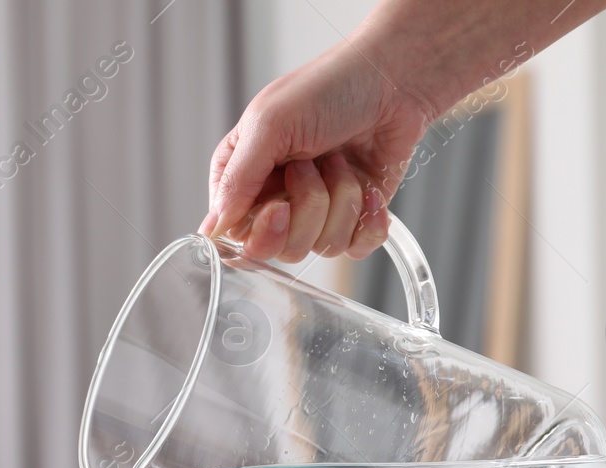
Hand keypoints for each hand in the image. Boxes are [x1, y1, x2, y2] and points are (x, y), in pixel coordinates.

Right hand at [201, 37, 435, 262]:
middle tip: (312, 169)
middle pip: (278, 249)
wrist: (392, 79)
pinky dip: (368, 220)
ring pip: (320, 248)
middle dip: (305, 211)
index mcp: (243, 177)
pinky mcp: (354, 218)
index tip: (279, 207)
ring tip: (341, 161)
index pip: (236, 235)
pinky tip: (369, 187)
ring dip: (340, 202)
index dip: (260, 232)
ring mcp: (316, 211)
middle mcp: (276, 198)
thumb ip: (237, 180)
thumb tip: (213, 228)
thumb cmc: (327, 89)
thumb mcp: (269, 126)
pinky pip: (355, 248)